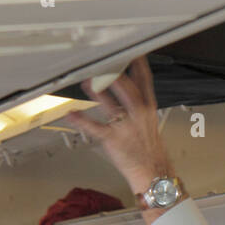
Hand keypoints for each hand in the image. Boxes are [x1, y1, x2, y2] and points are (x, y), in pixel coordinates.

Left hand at [64, 57, 172, 195]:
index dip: (138, 65)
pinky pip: (94, 128)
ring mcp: (125, 127)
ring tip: (85, 81)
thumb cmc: (148, 149)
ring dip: (97, 90)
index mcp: (147, 108)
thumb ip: (137, 106)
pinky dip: (81, 120)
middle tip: (105, 60)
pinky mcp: (113, 139)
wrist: (153, 173)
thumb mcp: (149, 122)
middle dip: (116, 73)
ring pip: (110, 103)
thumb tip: (126, 92)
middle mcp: (138, 114)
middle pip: (127, 88)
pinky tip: (70, 114)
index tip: (132, 51)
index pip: (144, 81)